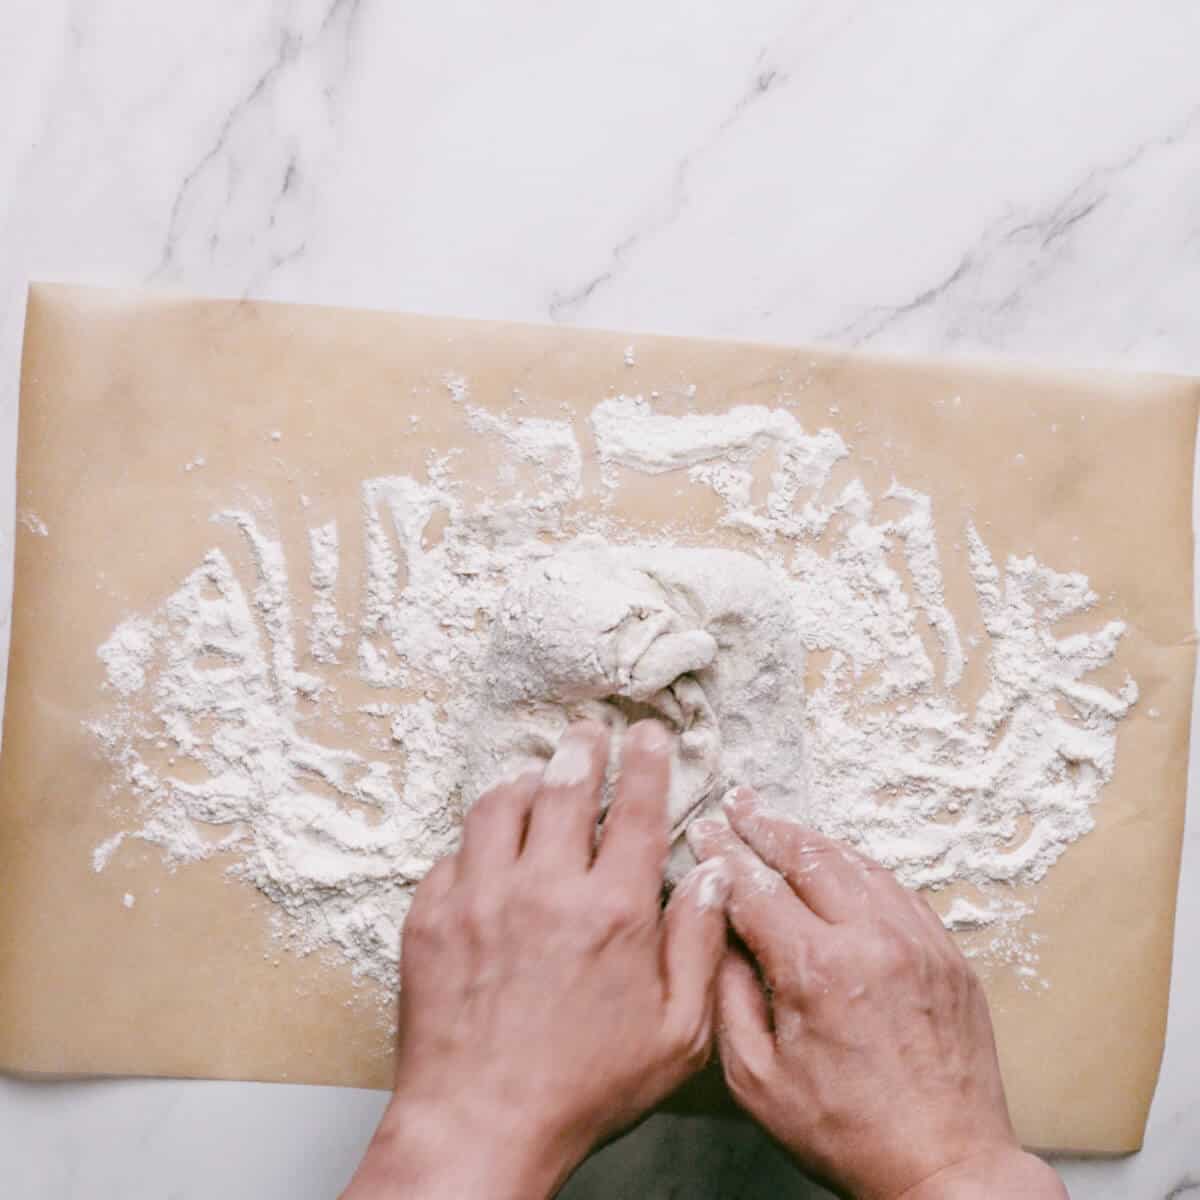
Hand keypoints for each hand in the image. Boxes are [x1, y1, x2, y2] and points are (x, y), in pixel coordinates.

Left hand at [344, 720, 730, 1199]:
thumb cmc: (584, 1088)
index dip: (646, 765)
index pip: (635, 811)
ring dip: (525, 781)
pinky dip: (478, 839)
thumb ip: (701, 946)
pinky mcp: (431, 916)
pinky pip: (454, 852)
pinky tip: (490, 847)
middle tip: (589, 731)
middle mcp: (544, 889)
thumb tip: (713, 876)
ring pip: (500, 805)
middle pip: (565, 788)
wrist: (479, 1125)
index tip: (649, 736)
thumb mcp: (676, 1035)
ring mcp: (480, 898)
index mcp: (612, 911)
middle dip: (583, 749)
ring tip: (538, 776)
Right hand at [688, 788, 1066, 1199]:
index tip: (704, 832)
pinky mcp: (948, 954)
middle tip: (739, 804)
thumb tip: (719, 937)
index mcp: (818, 969)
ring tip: (780, 824)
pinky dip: (860, 867)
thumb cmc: (848, 1133)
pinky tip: (839, 862)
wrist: (946, 1166)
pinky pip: (898, 889)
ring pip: (856, 863)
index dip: (724, 854)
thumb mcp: (757, 1079)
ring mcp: (918, 942)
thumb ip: (729, 997)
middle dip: (765, 826)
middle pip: (808, 857)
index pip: (757, 887)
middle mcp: (872, 940)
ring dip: (812, 839)